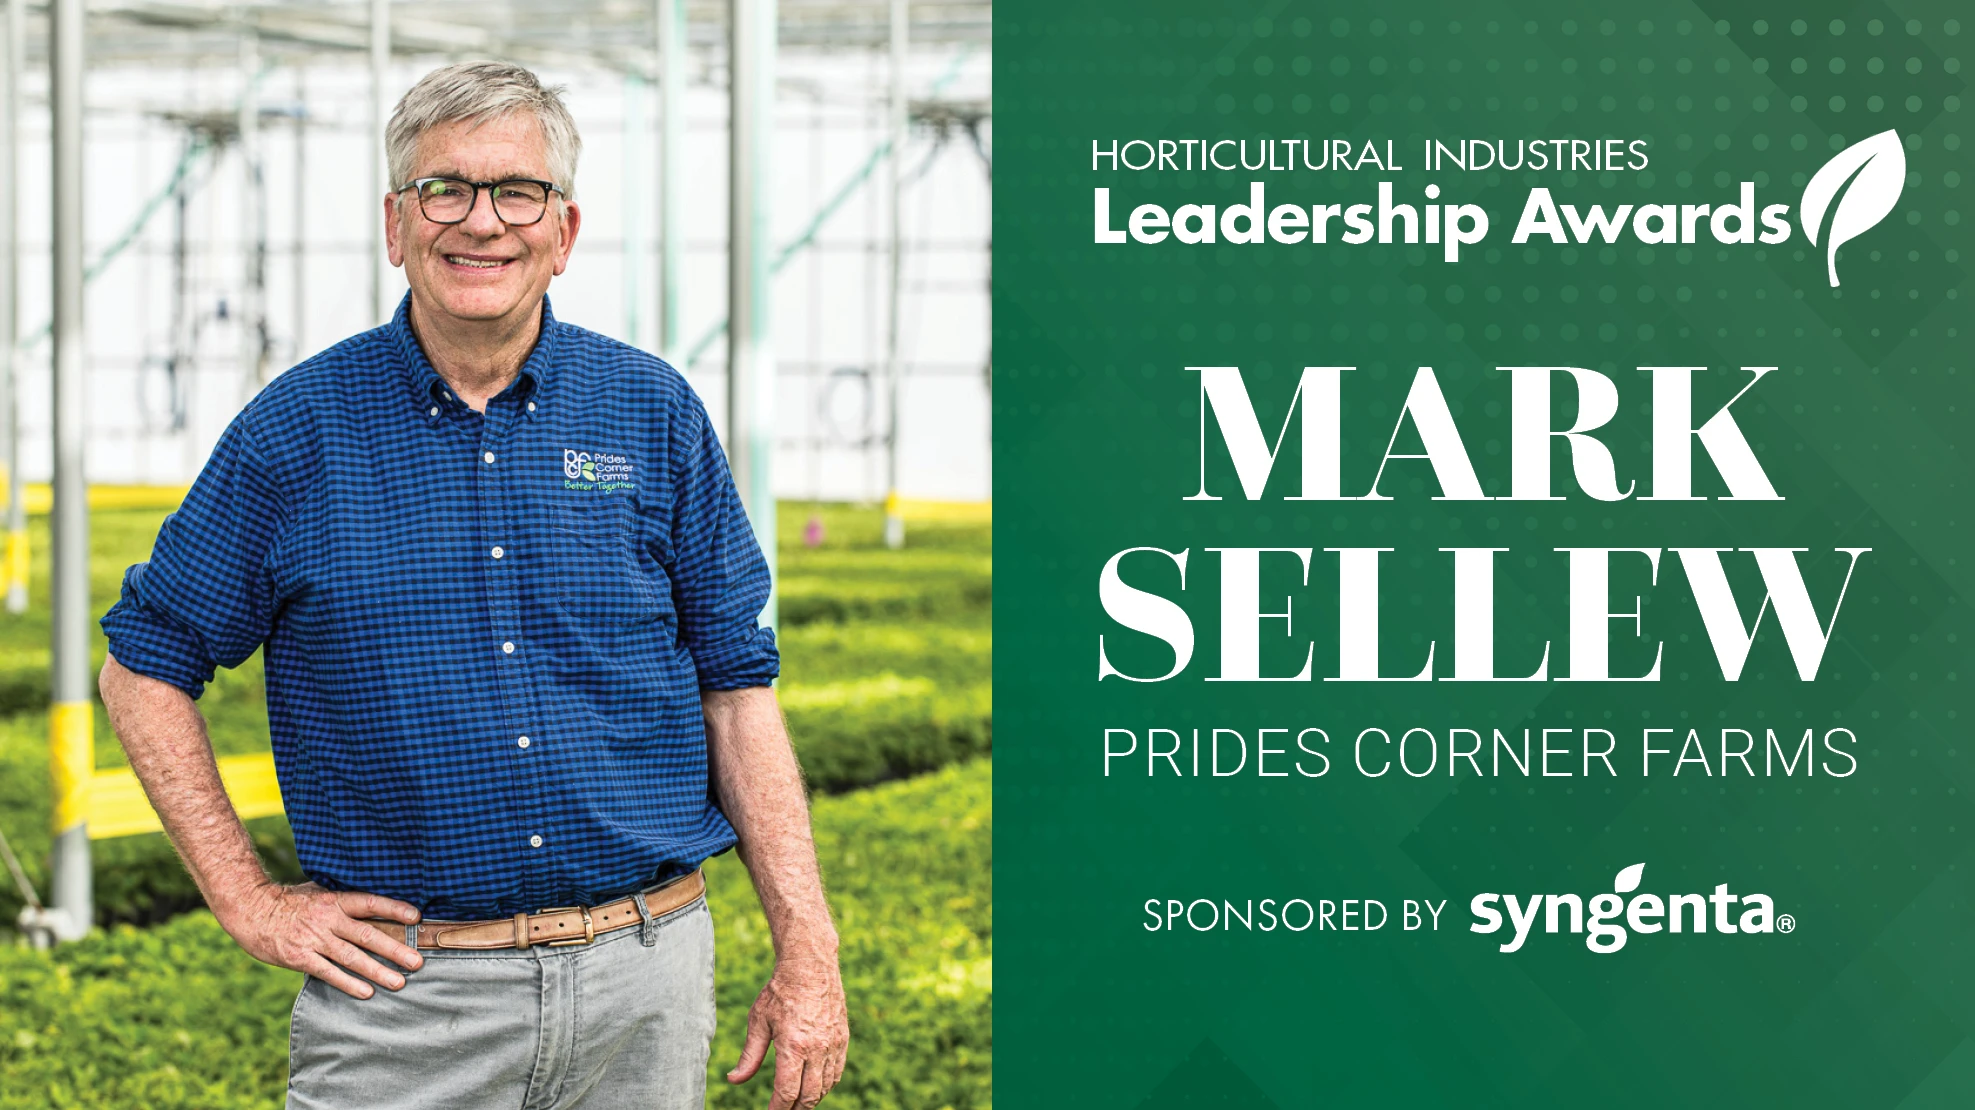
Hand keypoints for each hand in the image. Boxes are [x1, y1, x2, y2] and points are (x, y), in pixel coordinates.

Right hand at [213, 880, 424, 998]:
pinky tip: (366, 992)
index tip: (416, 918)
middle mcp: (328, 919)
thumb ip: (341, 900)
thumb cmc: (288, 901)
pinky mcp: (300, 957)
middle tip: (417, 962)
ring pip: (352, 957)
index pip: (370, 903)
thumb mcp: (317, 892)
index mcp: (335, 900)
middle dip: (394, 949)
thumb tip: (371, 904)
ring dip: (377, 971)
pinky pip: (328, 972)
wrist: (250, 909)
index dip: (394, 909)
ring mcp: (314, 939)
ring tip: (399, 982)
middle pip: (367, 935)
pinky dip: (348, 983)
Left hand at [726, 953, 849, 1108]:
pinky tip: (815, 1086)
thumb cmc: (780, 991)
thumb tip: (734, 1080)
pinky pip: (837, 1071)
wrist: (810, 964)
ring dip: (811, 1099)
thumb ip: (749, 1055)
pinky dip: (826, 1084)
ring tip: (797, 1102)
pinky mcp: (842, 1038)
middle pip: (809, 1096)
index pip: (787, 1092)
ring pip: (825, 1086)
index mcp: (794, 1046)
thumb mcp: (758, 1021)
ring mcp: (833, 1044)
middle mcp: (817, 1049)